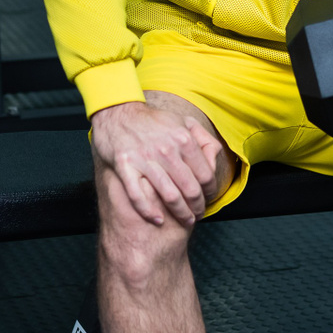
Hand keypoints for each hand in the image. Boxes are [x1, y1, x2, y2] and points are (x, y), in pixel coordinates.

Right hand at [91, 100, 222, 226]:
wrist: (117, 112)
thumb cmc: (152, 121)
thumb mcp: (182, 122)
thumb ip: (202, 139)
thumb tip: (214, 157)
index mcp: (183, 139)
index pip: (206, 175)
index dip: (210, 192)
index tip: (208, 198)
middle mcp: (166, 149)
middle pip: (191, 189)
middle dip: (198, 206)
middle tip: (198, 214)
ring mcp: (144, 158)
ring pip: (170, 196)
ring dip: (181, 213)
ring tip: (186, 220)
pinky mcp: (124, 166)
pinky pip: (138, 196)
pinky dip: (150, 212)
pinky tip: (159, 220)